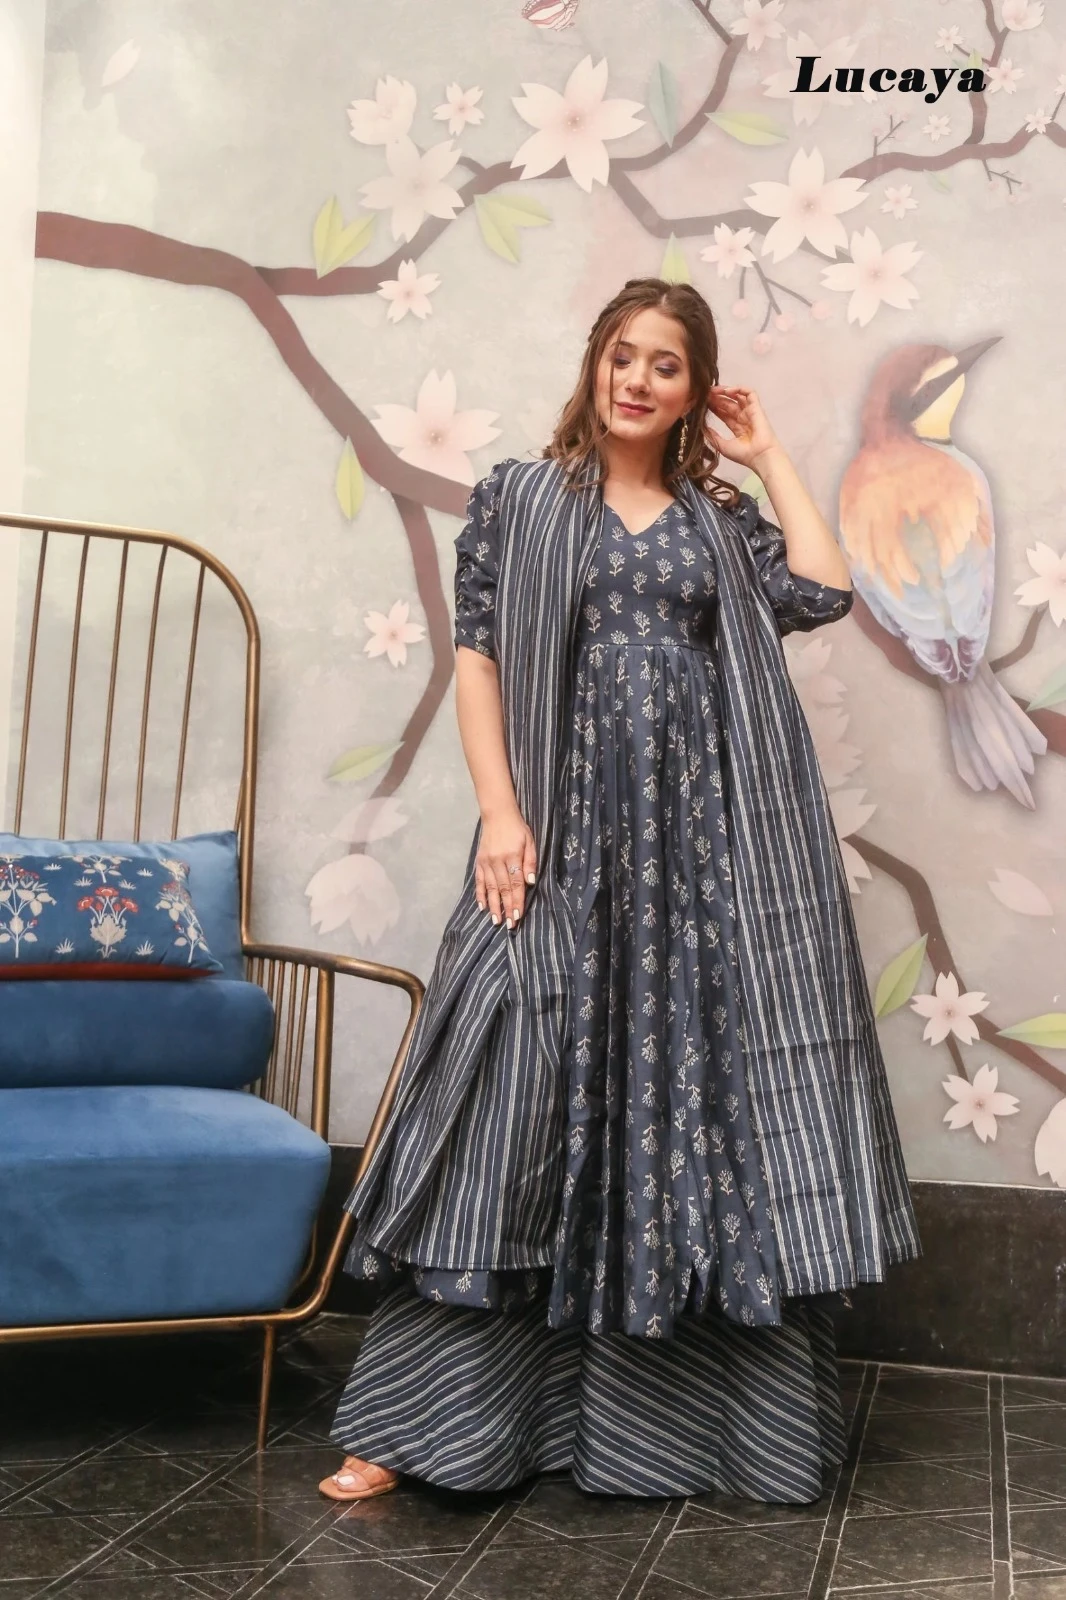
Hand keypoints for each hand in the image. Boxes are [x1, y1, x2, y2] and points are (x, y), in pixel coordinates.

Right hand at [476, 807, 536, 929]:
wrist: (497, 815)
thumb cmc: (517, 829)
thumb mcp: (530, 841)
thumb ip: (530, 862)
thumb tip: (530, 882)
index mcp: (512, 856)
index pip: (516, 883)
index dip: (517, 901)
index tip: (518, 916)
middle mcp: (497, 861)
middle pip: (503, 889)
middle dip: (507, 908)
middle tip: (509, 925)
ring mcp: (486, 862)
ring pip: (490, 888)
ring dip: (493, 905)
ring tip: (496, 920)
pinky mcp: (479, 862)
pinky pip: (479, 881)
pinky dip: (480, 894)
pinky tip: (482, 906)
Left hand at [703, 386, 780, 471]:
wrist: (760, 456)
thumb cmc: (744, 455)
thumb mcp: (723, 446)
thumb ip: (713, 437)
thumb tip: (702, 429)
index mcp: (737, 427)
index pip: (724, 413)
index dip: (714, 406)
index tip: (702, 403)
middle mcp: (744, 418)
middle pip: (728, 403)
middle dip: (716, 398)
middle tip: (704, 394)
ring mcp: (750, 412)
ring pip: (738, 396)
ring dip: (725, 391)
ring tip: (713, 390)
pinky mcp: (757, 407)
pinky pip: (750, 393)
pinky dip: (739, 389)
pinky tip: (727, 391)